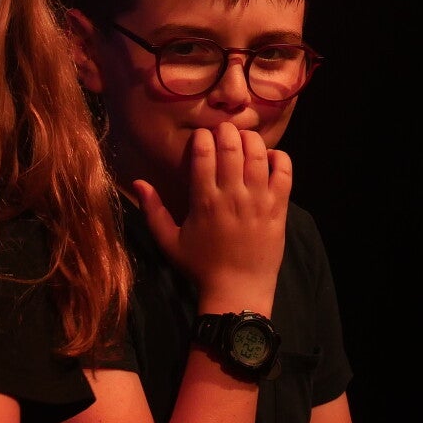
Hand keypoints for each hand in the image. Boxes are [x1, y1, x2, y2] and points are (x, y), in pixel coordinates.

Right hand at [135, 123, 289, 303]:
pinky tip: (270, 158)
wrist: (237, 291)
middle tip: (224, 131)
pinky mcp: (278, 209)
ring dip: (251, 140)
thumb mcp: (169, 241)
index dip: (203, 137)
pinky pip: (284, 173)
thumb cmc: (200, 267)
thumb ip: (153, 210)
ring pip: (259, 155)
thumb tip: (137, 182)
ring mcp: (258, 201)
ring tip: (245, 139)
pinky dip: (279, 158)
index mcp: (204, 201)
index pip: (204, 154)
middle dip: (227, 131)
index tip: (202, 137)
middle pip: (232, 147)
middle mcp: (232, 196)